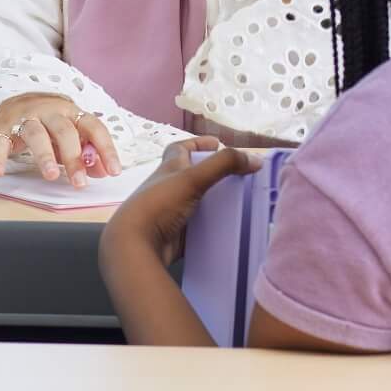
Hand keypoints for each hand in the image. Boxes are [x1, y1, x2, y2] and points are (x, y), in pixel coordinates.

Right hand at [0, 93, 121, 185]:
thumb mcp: (71, 135)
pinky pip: (0, 142)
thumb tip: (105, 172)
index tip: (115, 171)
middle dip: (74, 157)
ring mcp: (26, 118)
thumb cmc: (49, 123)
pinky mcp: (2, 127)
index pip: (94, 128)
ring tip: (52, 175)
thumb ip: (88, 154)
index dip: (106, 149)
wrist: (13, 99)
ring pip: (37, 134)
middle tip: (80, 182)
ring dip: (45, 155)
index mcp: (72, 113)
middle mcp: (51, 112)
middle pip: (65, 132)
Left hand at [101, 140, 259, 269]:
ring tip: (238, 203)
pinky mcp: (174, 236)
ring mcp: (169, 213)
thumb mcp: (193, 178)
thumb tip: (256, 159)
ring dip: (213, 202)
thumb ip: (223, 165)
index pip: (181, 149)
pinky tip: (227, 229)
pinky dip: (210, 227)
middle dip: (211, 175)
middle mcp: (167, 189)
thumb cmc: (160, 205)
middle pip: (190, 176)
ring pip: (195, 203)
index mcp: (168, 170)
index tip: (217, 144)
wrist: (135, 246)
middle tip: (235, 177)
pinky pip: (196, 228)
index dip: (198, 143)